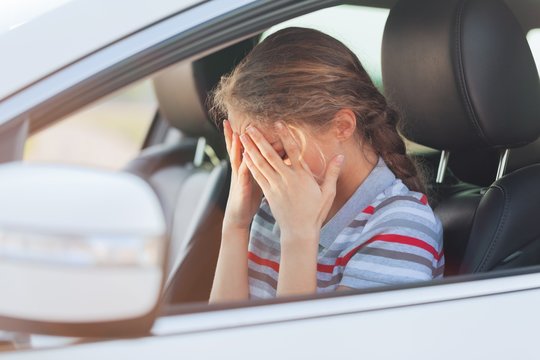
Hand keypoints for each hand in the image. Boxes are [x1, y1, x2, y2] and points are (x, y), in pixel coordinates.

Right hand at [222, 120, 262, 230]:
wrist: (238, 217)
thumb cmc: (248, 199)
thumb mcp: (254, 180)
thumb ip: (260, 168)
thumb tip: (272, 159)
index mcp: (243, 167)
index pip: (240, 147)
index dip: (240, 135)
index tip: (242, 120)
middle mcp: (239, 170)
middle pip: (234, 149)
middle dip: (231, 134)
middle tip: (228, 120)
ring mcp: (239, 178)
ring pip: (237, 158)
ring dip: (236, 146)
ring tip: (236, 132)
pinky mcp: (242, 187)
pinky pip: (244, 173)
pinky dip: (245, 163)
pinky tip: (246, 155)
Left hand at [240, 122, 343, 244]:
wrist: (299, 231)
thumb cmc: (316, 212)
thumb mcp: (328, 193)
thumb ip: (332, 172)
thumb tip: (341, 156)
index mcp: (302, 176)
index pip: (293, 151)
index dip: (285, 136)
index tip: (278, 123)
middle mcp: (286, 179)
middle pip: (271, 155)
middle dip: (259, 140)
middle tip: (250, 126)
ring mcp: (275, 186)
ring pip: (261, 164)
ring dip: (251, 149)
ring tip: (243, 136)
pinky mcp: (268, 193)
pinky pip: (258, 176)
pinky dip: (251, 164)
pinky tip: (245, 155)